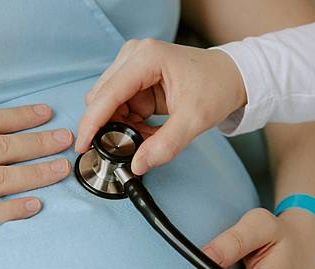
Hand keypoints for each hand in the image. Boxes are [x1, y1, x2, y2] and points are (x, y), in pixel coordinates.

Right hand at [76, 39, 245, 174]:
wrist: (232, 77)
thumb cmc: (217, 87)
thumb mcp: (195, 120)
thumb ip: (165, 145)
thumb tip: (138, 165)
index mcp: (146, 58)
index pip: (107, 94)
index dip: (92, 122)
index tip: (83, 145)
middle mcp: (134, 56)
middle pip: (101, 98)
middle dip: (110, 127)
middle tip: (129, 147)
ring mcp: (132, 65)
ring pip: (107, 104)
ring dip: (121, 126)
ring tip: (147, 137)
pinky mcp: (134, 78)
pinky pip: (119, 106)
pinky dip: (128, 123)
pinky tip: (147, 129)